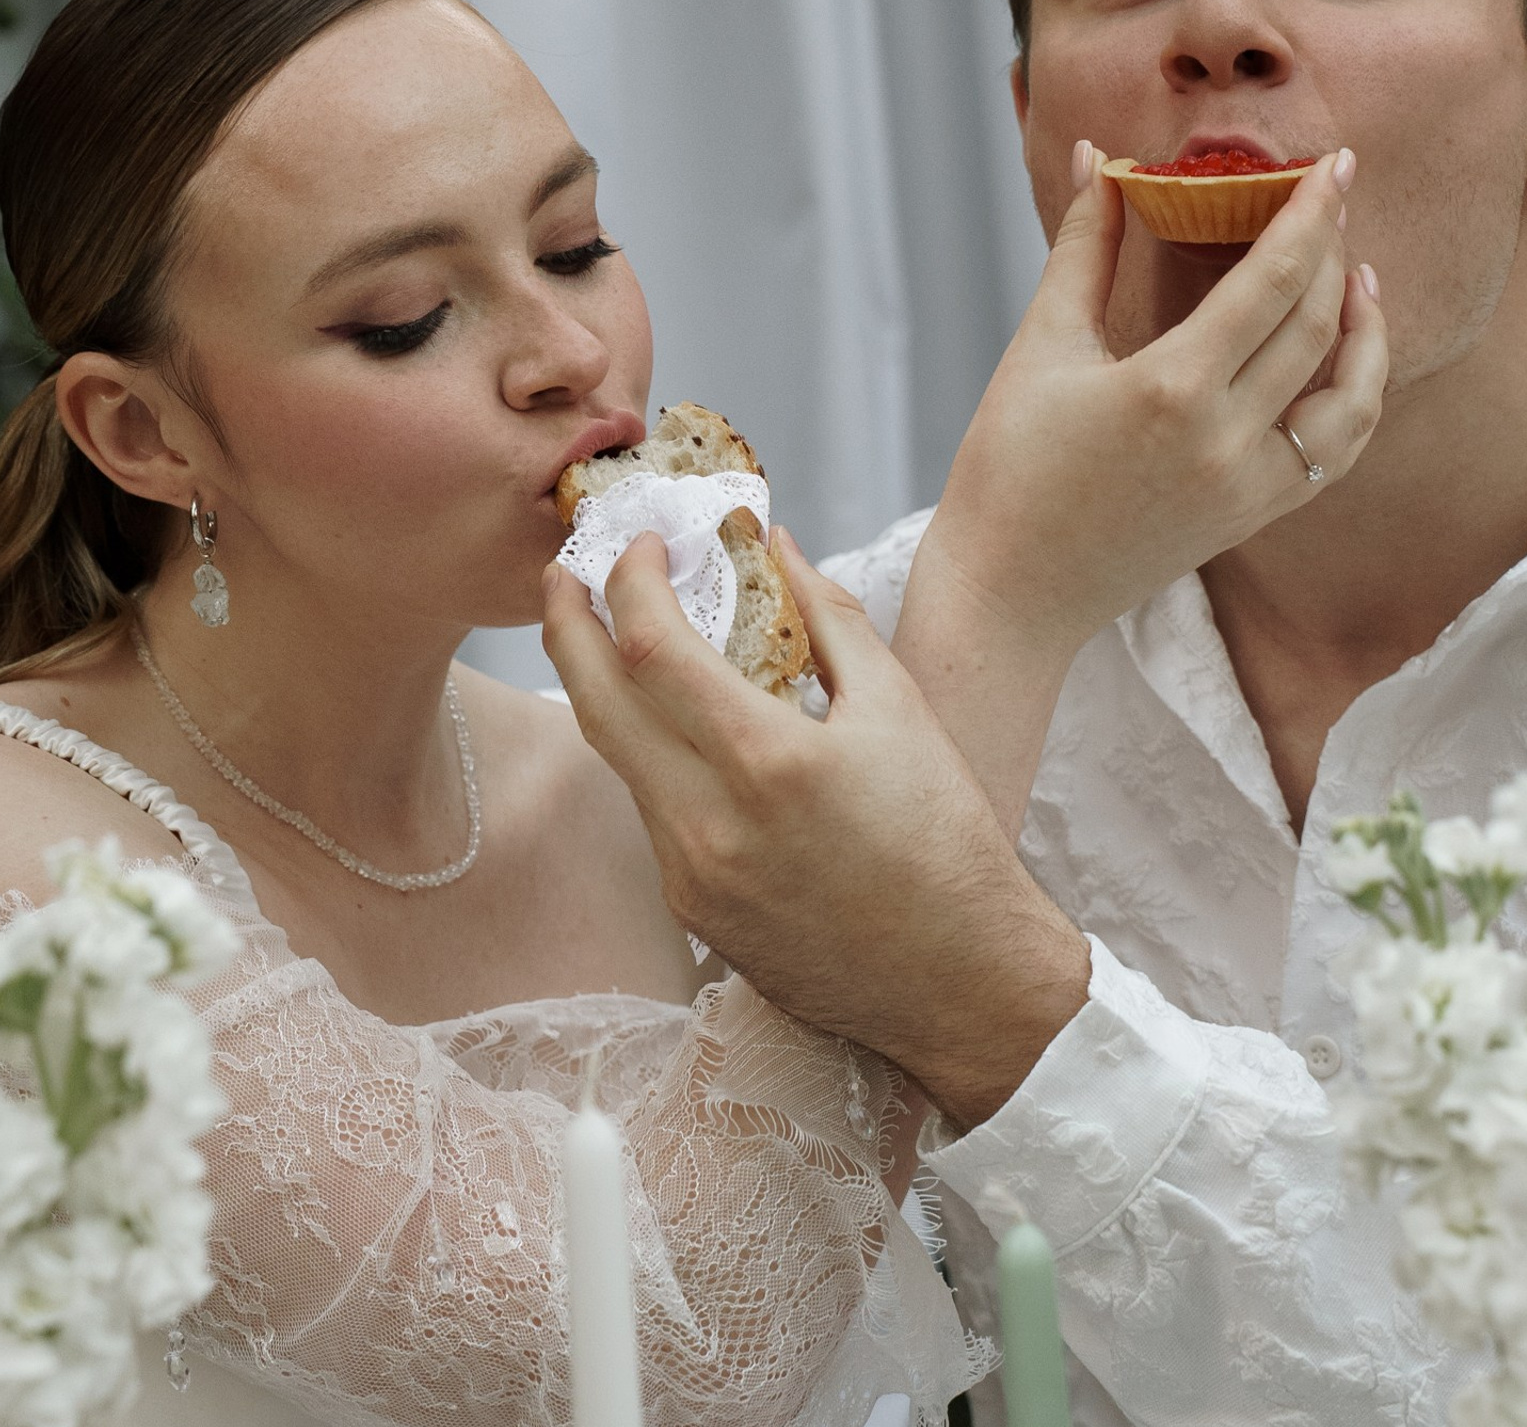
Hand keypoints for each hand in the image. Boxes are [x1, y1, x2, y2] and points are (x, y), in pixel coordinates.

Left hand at [544, 529, 1089, 1129]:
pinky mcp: (691, 912)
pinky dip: (648, 753)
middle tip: (561, 570)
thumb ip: (827, 613)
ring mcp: (692, 876)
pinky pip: (649, 812)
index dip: (630, 580)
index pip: (650, 647)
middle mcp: (712, 824)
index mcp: (768, 761)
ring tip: (607, 632)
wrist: (965, 985)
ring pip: (615, 757)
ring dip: (602, 687)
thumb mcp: (900, 706)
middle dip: (565, 622)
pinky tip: (669, 724)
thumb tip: (773, 540)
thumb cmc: (947, 837)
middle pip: (594, 700)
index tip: (643, 543)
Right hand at [895, 145, 1383, 823]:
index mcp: (1171, 388)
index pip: (1271, 282)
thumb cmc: (1009, 464)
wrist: (1013, 588)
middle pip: (1316, 325)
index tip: (1334, 163)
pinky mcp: (1257, 515)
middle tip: (1334, 194)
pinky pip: (1337, 448)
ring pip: (1350, 394)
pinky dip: (1355, 394)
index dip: (1311, 215)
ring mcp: (1252, 485)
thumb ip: (1084, 244)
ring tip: (1356, 272)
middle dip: (1333, 249)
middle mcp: (1227, 439)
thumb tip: (1099, 156)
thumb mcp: (1040, 344)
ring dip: (1364, 327)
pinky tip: (1342, 352)